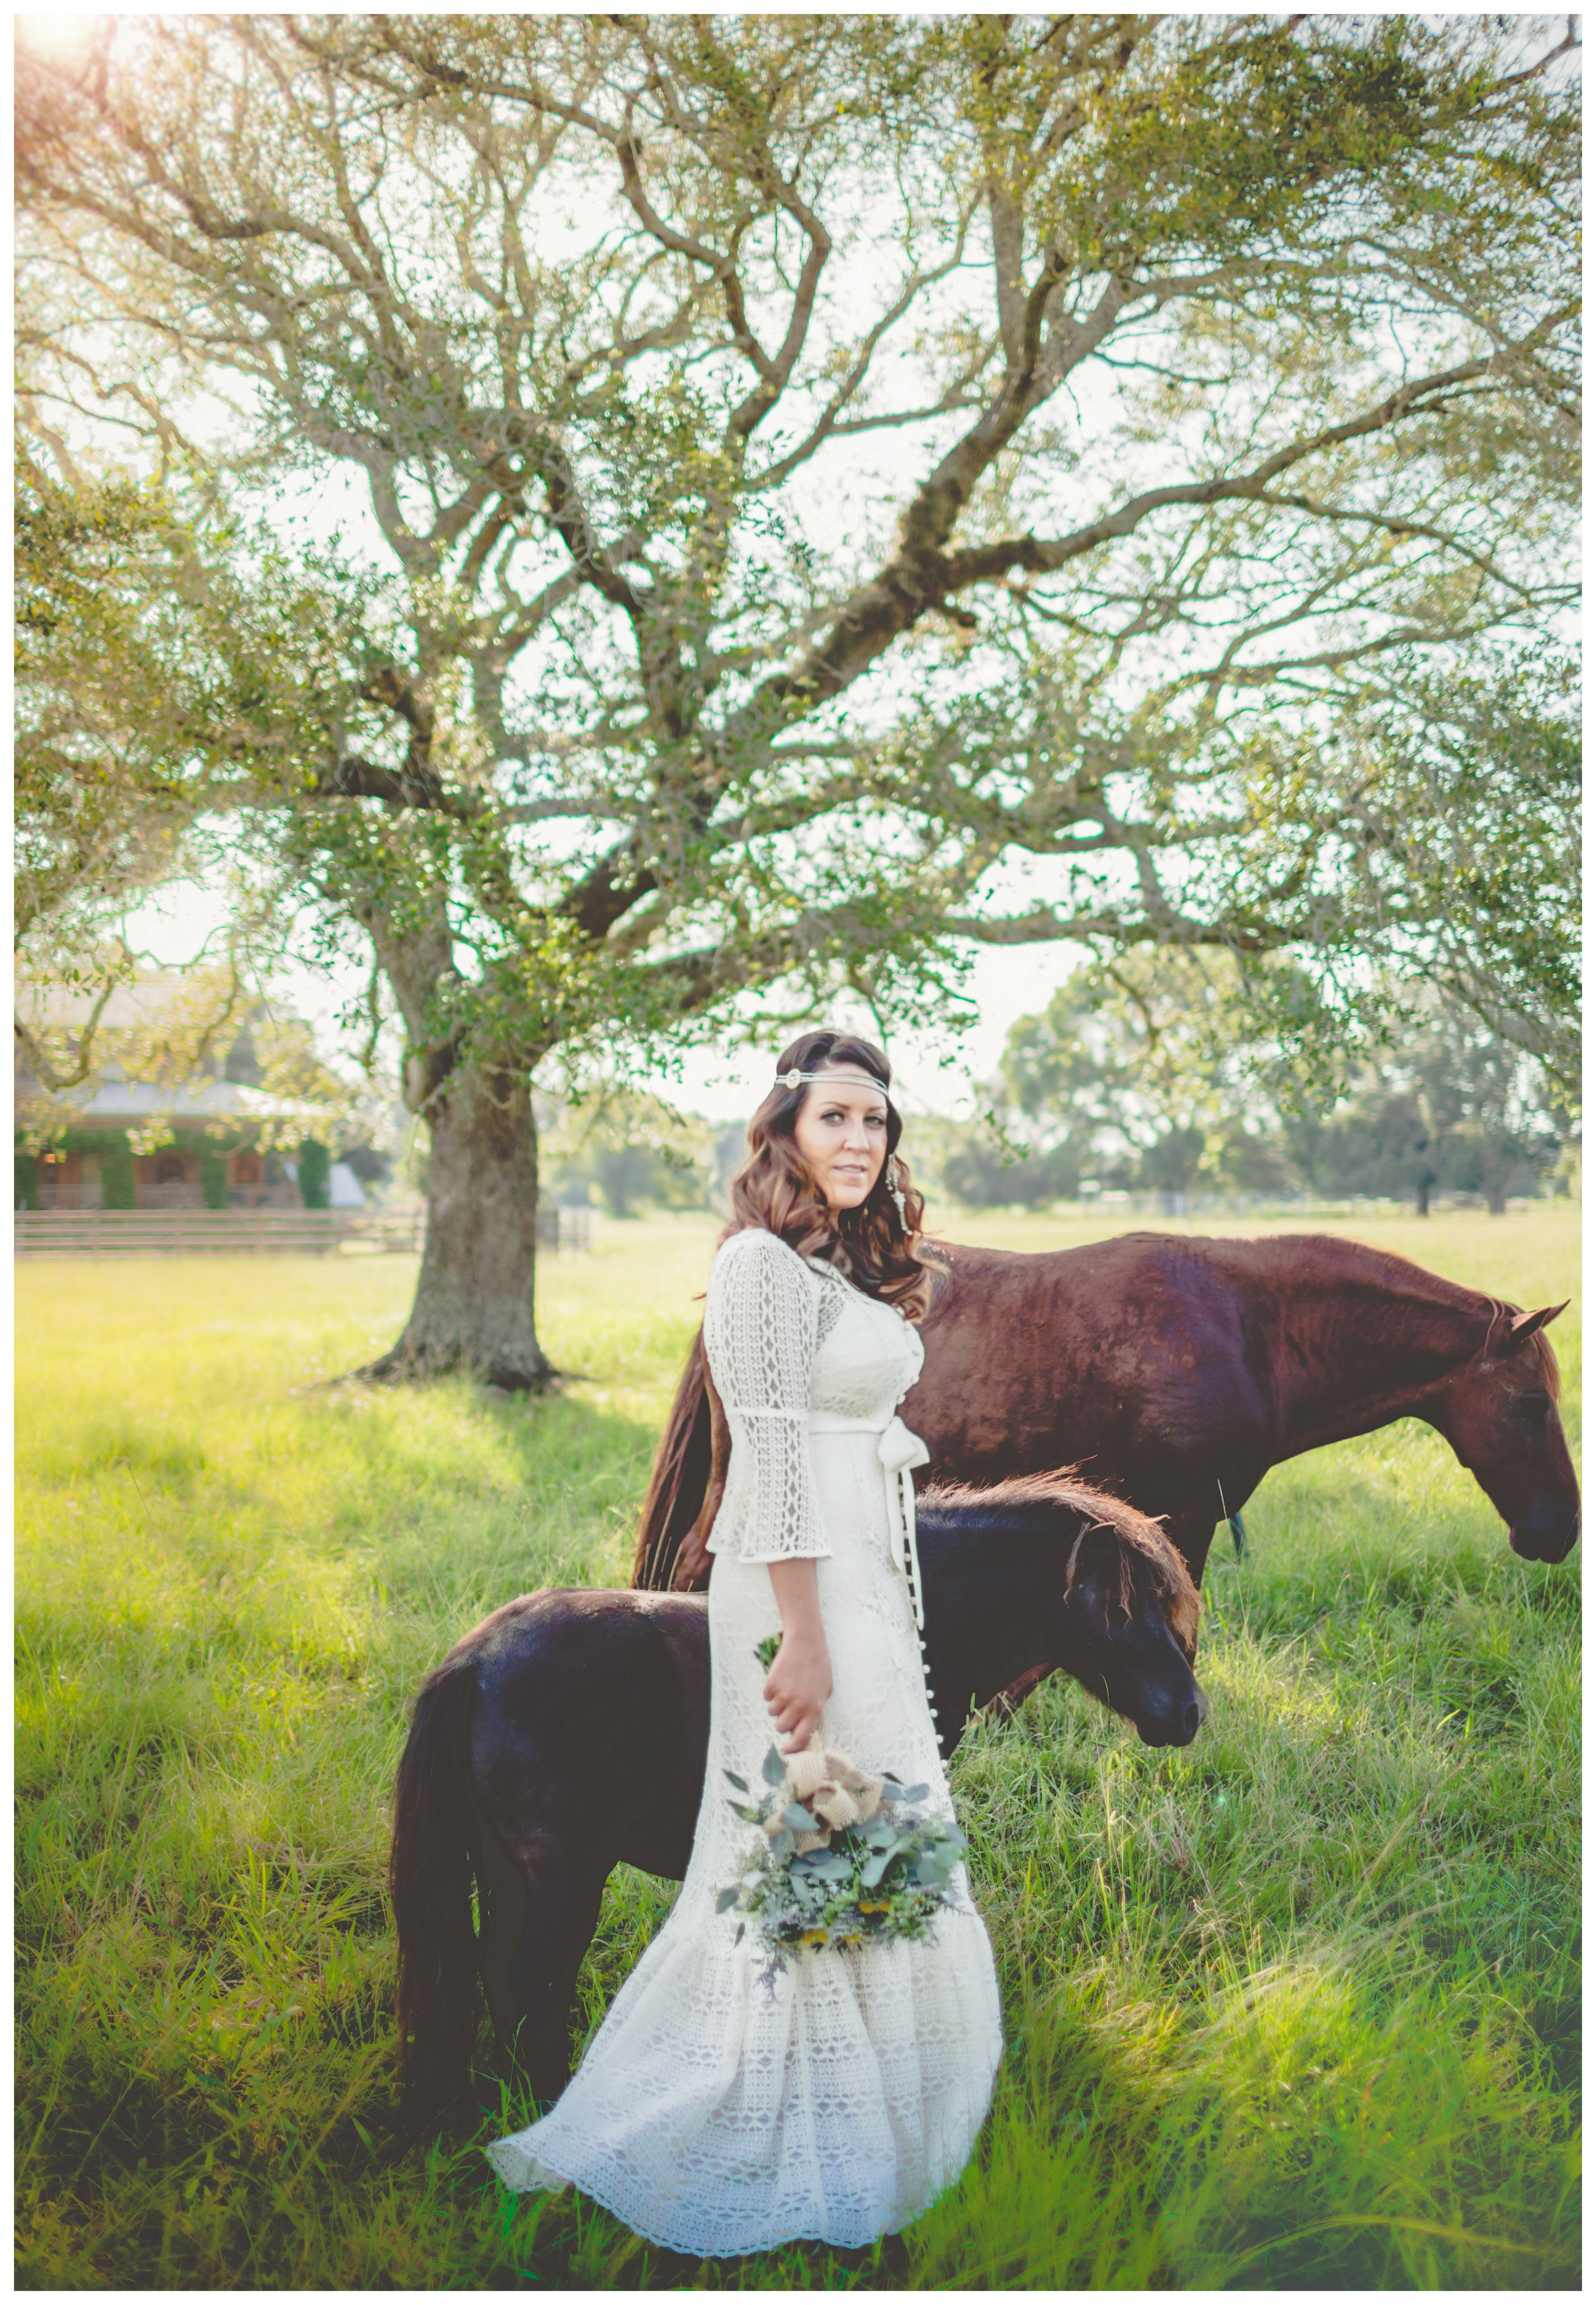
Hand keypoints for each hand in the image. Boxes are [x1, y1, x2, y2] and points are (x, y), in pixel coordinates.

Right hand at [763, 1628, 832, 1754]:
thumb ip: (814, 1710)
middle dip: (782, 1720)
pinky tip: (781, 1678)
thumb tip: (801, 1727)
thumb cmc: (818, 1666)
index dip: (792, 1748)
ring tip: (787, 1687)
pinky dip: (771, 1691)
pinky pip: (766, 1697)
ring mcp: (783, 1695)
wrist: (806, 1642)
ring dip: (777, 1704)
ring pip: (772, 1712)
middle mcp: (799, 1705)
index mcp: (815, 1708)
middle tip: (787, 1708)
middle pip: (781, 1727)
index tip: (786, 1751)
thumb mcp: (824, 1690)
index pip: (801, 1737)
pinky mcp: (771, 1685)